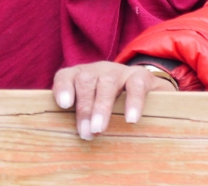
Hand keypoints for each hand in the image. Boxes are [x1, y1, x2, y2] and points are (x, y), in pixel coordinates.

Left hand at [52, 61, 177, 139]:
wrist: (144, 88)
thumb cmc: (111, 105)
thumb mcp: (93, 109)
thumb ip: (82, 119)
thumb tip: (77, 138)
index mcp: (82, 76)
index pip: (66, 76)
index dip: (63, 88)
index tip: (64, 104)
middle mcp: (98, 70)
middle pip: (85, 81)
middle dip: (84, 108)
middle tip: (85, 133)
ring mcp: (120, 71)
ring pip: (107, 82)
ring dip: (102, 107)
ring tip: (99, 129)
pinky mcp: (142, 76)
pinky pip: (136, 85)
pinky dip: (133, 102)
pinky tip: (131, 119)